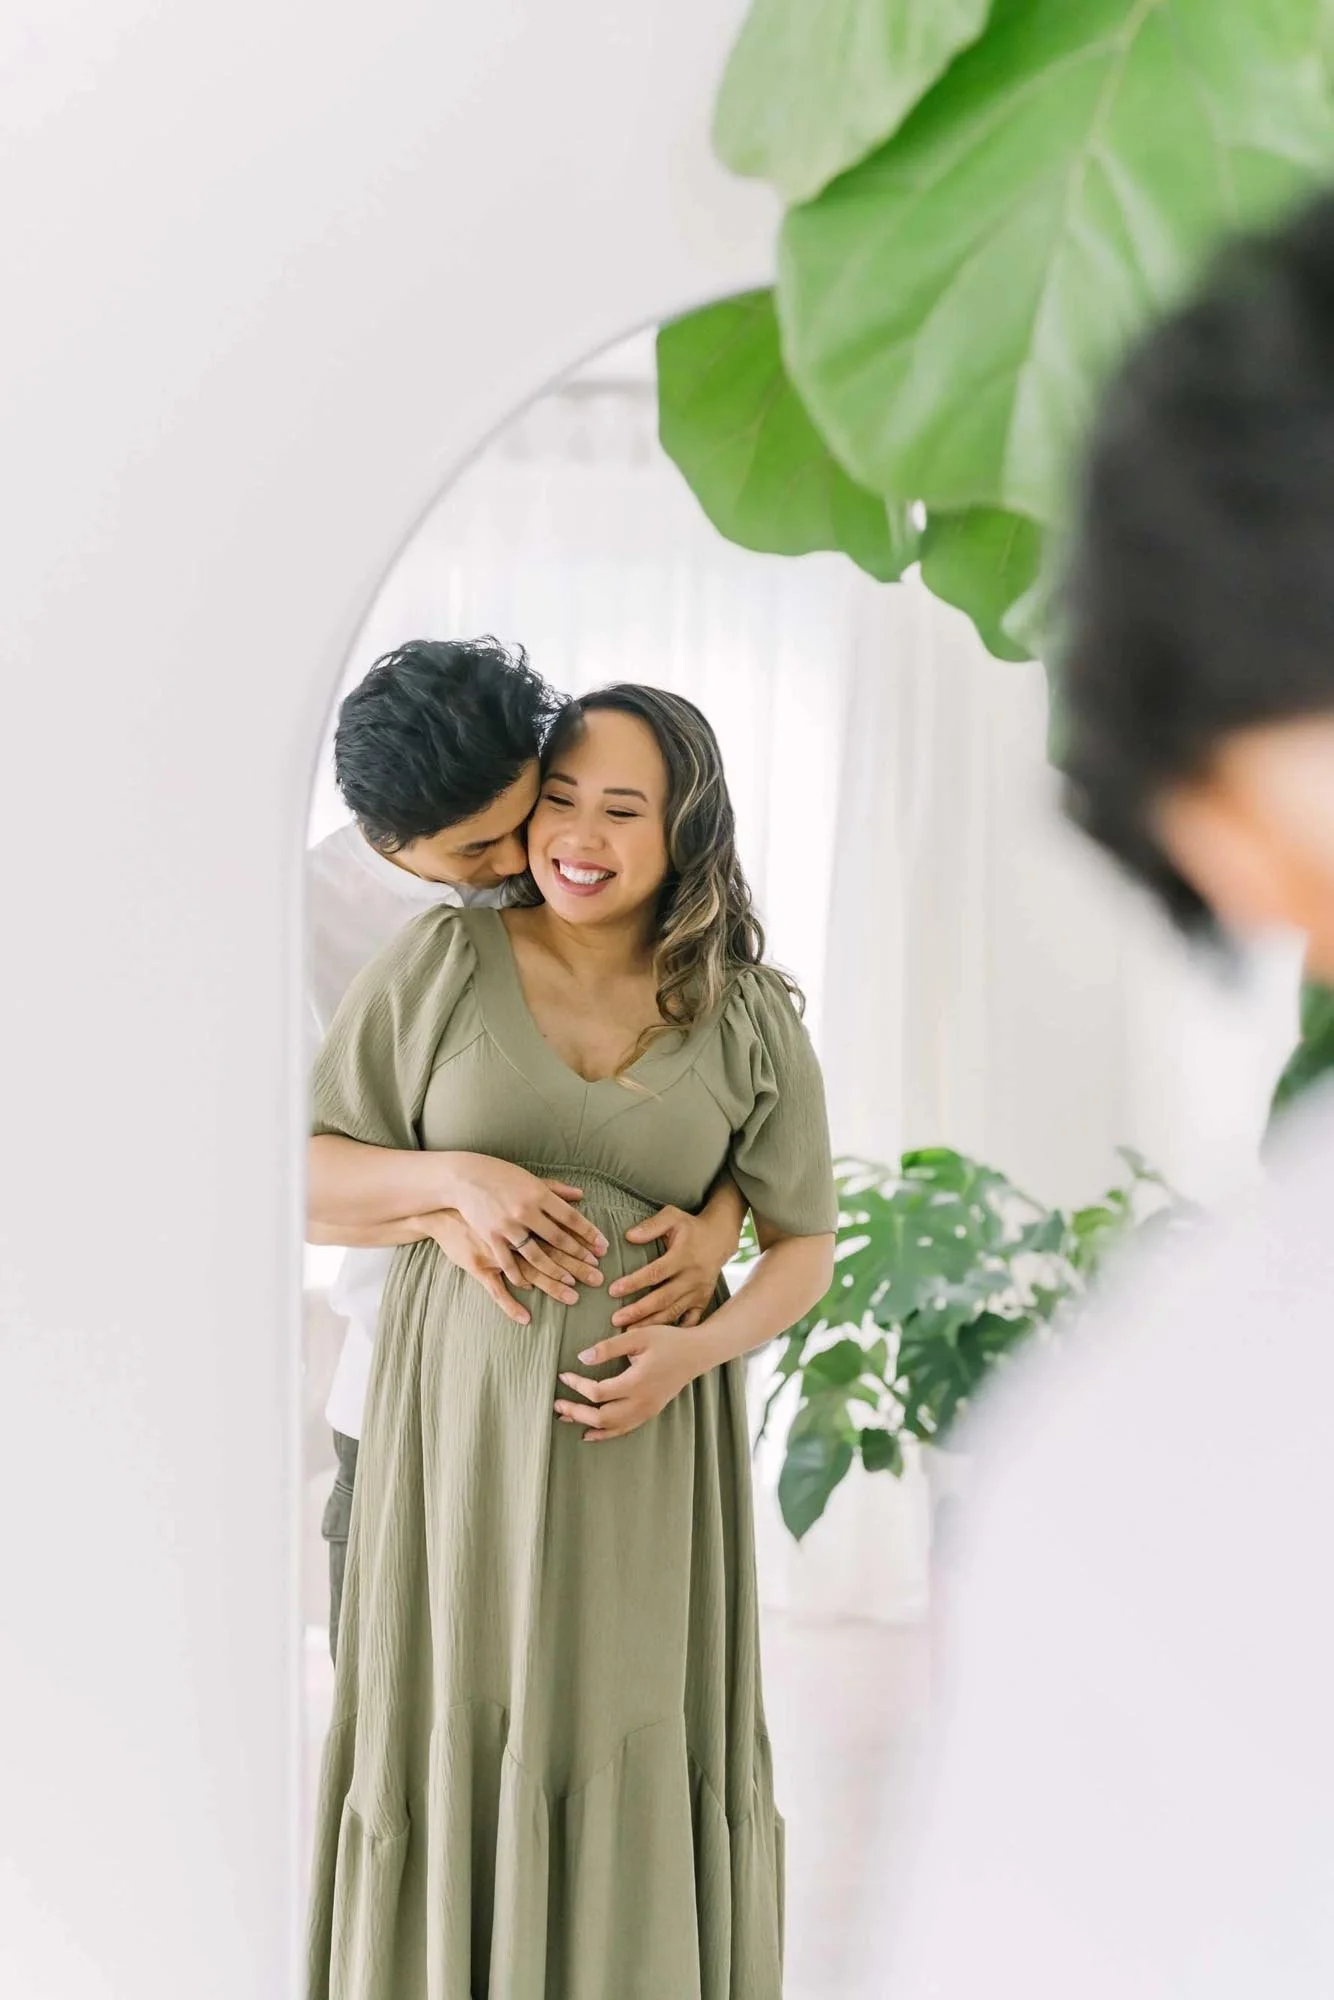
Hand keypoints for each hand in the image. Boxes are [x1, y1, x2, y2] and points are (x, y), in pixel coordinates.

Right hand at [444, 1155, 607, 1292]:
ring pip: (536, 1255)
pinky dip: (519, 1278)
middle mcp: (525, 1211)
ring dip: (556, 1272)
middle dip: (579, 1257)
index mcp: (538, 1194)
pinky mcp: (491, 1238)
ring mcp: (507, 1227)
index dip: (588, 1234)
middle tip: (596, 1272)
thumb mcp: (530, 1178)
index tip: (602, 1247)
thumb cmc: (500, 1176)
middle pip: (558, 1239)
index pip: (570, 1217)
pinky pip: (508, 1263)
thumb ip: (556, 1189)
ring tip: (571, 1285)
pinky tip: (531, 1289)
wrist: (462, 1178)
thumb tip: (581, 1195)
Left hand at [554, 1323, 703, 1440]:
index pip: (598, 1392)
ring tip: (565, 1417)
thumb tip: (582, 1357)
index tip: (563, 1375)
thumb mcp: (639, 1336)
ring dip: (586, 1424)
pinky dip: (605, 1434)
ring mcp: (647, 1410)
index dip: (577, 1385)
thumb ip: (610, 1347)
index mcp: (637, 1382)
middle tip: (556, 1404)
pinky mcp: (650, 1412)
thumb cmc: (668, 1340)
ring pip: (611, 1427)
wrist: (697, 1354)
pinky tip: (590, 1433)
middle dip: (576, 1412)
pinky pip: (624, 1429)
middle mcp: (641, 1402)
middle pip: (601, 1417)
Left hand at [608, 1201, 740, 1328]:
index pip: (655, 1273)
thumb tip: (629, 1236)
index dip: (634, 1282)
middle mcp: (693, 1277)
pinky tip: (658, 1341)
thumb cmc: (690, 1227)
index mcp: (683, 1256)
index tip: (613, 1291)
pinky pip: (690, 1321)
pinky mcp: (703, 1301)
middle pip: (663, 1298)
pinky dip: (675, 1332)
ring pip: (673, 1312)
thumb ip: (651, 1226)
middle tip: (616, 1320)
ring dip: (651, 1324)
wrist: (719, 1238)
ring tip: (629, 1333)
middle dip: (639, 1311)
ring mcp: (699, 1292)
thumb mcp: (672, 1217)